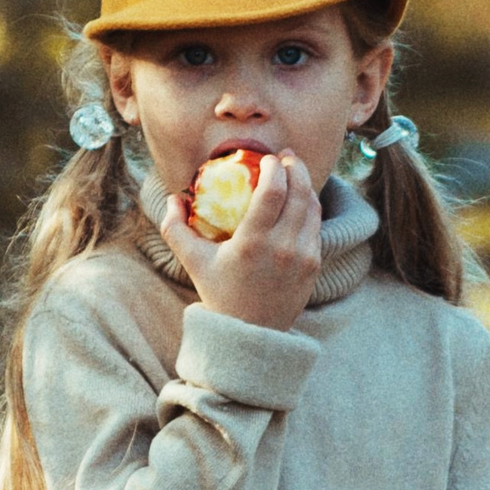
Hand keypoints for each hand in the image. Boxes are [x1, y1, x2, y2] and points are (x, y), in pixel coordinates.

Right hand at [168, 152, 320, 329]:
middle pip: (299, 192)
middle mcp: (283, 248)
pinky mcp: (314, 264)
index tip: (267, 158)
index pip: (273, 192)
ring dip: (305, 184)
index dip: (274, 167)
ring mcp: (303, 257)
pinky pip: (316, 226)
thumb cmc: (219, 293)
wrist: (251, 334)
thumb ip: (175, 228)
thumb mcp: (192, 261)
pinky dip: (309, 206)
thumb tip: (174, 196)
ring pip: (312, 207)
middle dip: (294, 166)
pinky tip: (299, 198)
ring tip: (293, 171)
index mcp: (252, 243)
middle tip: (285, 156)